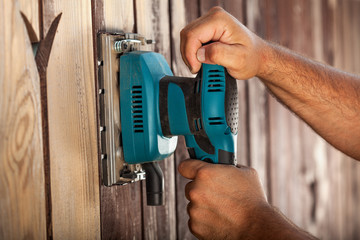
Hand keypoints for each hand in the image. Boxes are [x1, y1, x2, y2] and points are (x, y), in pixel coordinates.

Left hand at [178, 159, 317, 238]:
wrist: (256, 228)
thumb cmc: (252, 201)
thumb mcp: (244, 172)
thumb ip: (227, 167)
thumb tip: (223, 167)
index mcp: (205, 174)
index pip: (185, 166)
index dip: (190, 167)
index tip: (192, 170)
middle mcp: (196, 191)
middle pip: (190, 186)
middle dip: (200, 188)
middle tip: (216, 192)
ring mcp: (194, 210)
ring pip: (194, 204)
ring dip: (203, 205)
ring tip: (222, 208)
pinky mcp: (195, 226)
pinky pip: (196, 219)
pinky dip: (205, 219)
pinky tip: (219, 218)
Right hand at [180, 6, 267, 79]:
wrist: (257, 56)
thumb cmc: (251, 58)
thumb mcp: (238, 60)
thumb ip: (219, 55)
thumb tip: (200, 54)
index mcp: (219, 20)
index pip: (192, 35)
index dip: (190, 54)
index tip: (196, 69)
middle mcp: (213, 17)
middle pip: (187, 35)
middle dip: (189, 55)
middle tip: (199, 69)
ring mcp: (209, 22)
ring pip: (187, 38)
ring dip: (191, 55)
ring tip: (203, 65)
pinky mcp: (207, 29)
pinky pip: (191, 40)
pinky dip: (194, 53)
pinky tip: (204, 59)